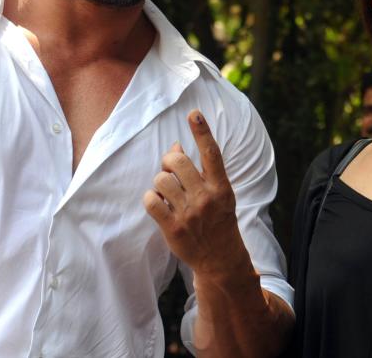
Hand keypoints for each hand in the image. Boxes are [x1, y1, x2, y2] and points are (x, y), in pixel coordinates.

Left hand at [144, 110, 248, 277]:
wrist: (220, 258)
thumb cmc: (216, 218)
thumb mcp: (218, 193)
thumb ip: (200, 171)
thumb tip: (175, 148)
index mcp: (221, 186)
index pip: (211, 153)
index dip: (202, 131)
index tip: (193, 113)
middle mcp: (206, 197)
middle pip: (177, 161)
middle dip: (168, 160)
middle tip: (170, 169)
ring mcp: (189, 214)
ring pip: (161, 180)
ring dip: (159, 182)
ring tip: (166, 191)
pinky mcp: (173, 228)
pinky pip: (151, 201)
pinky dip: (150, 198)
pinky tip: (157, 203)